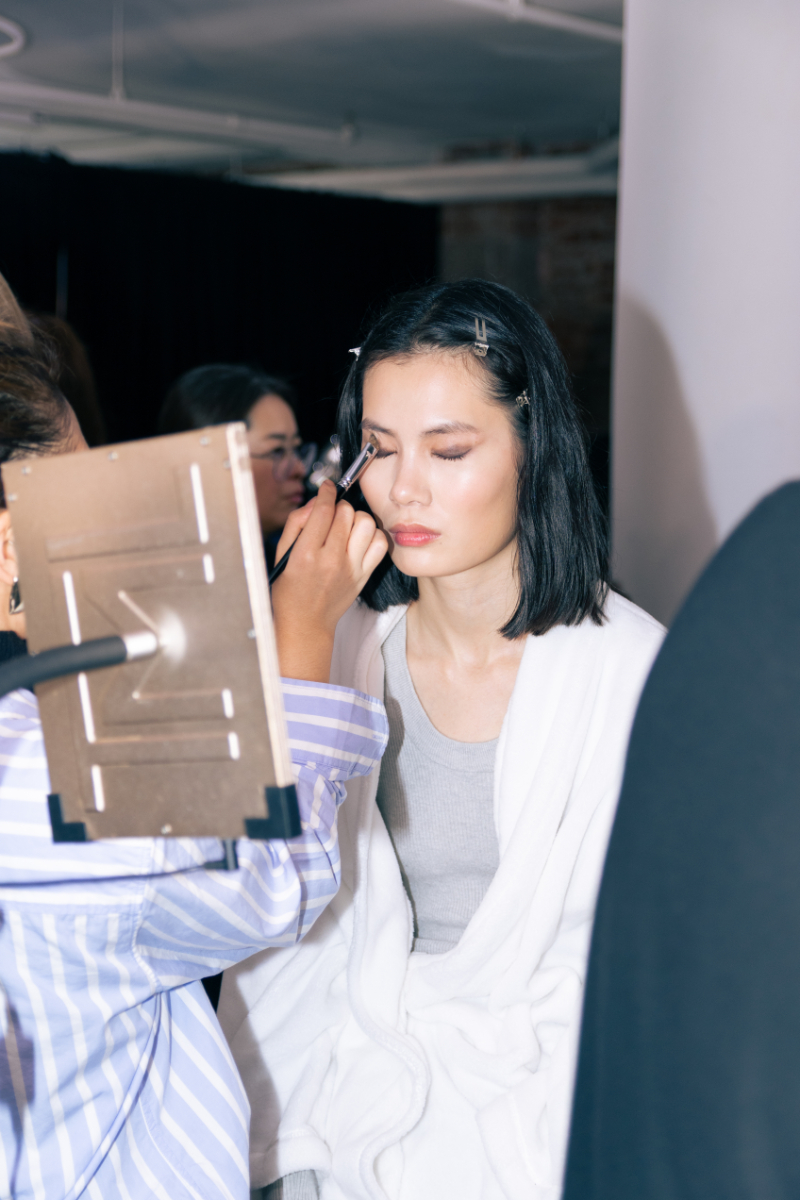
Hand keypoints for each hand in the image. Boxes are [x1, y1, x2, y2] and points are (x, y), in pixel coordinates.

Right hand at [271, 481, 387, 681]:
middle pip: (346, 513)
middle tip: (332, 515)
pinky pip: (380, 544)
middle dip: (339, 506)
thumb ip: (297, 523)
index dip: (327, 492)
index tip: (327, 488)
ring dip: (357, 519)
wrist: (305, 624)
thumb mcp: (282, 555)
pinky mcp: (364, 576)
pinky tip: (360, 540)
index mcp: (306, 554)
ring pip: (366, 524)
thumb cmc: (289, 591)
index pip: (324, 510)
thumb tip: (317, 501)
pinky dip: (373, 536)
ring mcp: (351, 569)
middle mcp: (331, 560)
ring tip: (347, 527)